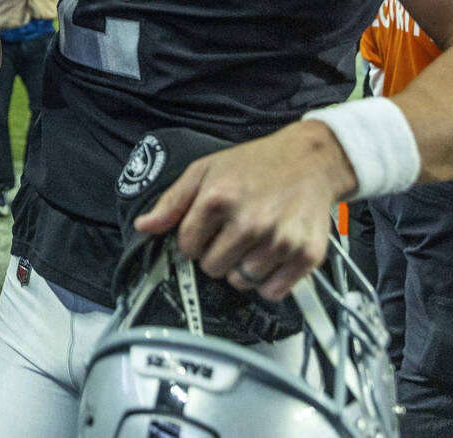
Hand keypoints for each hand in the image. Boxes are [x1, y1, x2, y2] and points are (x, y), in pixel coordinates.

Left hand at [133, 122, 355, 300]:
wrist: (310, 160)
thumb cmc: (256, 164)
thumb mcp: (205, 170)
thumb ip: (172, 201)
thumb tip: (143, 227)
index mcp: (219, 199)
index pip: (187, 247)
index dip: (193, 240)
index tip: (206, 229)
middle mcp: (249, 222)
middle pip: (212, 268)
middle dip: (216, 254)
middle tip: (232, 233)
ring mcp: (279, 241)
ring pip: (241, 282)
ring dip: (242, 267)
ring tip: (254, 240)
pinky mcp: (305, 255)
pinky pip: (271, 292)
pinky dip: (268, 281)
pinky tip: (270, 255)